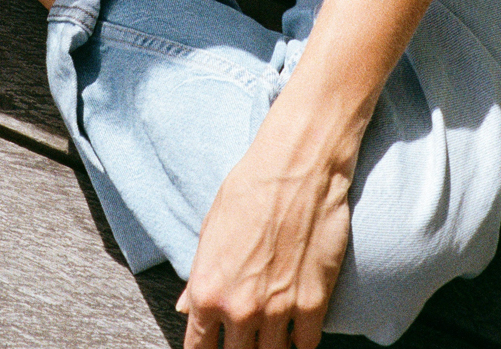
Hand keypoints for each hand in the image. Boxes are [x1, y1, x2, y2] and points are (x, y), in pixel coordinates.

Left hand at [177, 89, 359, 348]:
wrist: (296, 169)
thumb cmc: (248, 192)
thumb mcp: (209, 232)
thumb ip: (198, 278)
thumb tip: (186, 308)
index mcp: (207, 292)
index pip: (199, 348)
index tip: (212, 347)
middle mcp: (240, 308)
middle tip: (245, 338)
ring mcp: (279, 310)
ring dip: (270, 346)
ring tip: (270, 335)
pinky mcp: (314, 302)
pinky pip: (306, 344)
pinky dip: (301, 341)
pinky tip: (297, 331)